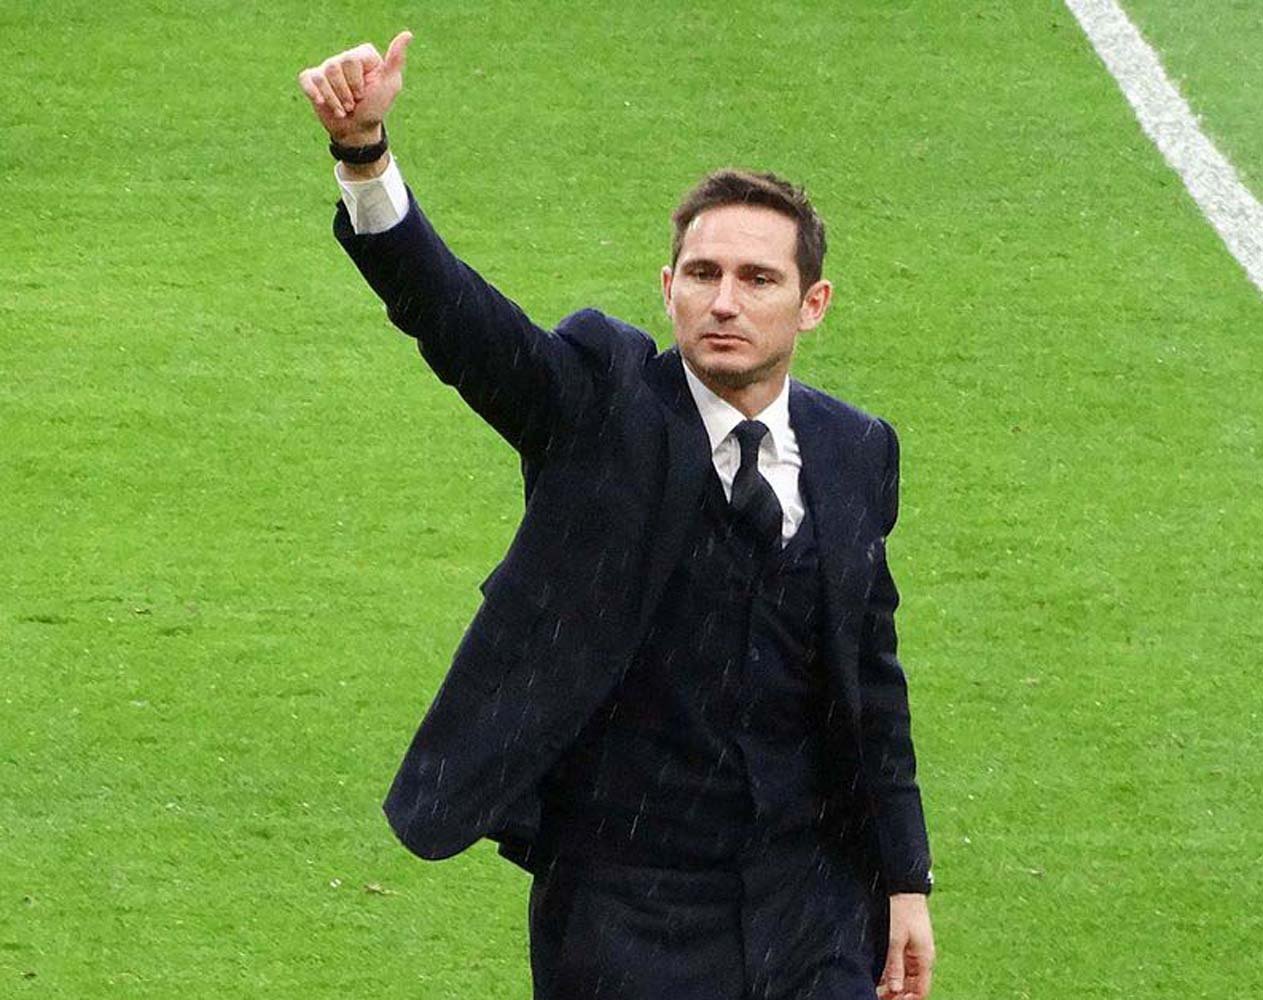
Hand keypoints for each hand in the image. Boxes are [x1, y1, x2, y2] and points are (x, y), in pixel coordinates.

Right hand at [297, 30, 412, 145]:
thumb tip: (407, 34)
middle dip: (344, 93)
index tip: (364, 94)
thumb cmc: (375, 107)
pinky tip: (322, 103)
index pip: (351, 59)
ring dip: (333, 99)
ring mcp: (327, 68)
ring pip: (321, 76)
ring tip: (343, 109)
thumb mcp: (390, 85)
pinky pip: (307, 79)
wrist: (358, 130)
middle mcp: (344, 58)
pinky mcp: (313, 80)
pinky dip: (314, 93)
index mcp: (363, 55)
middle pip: (334, 67)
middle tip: (353, 104)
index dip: (356, 82)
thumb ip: (395, 60)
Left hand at [877, 893, 934, 999]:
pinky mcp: (905, 944)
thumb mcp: (895, 940)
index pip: (921, 991)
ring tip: (876, 990)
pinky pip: (899, 965)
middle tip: (880, 997)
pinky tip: (877, 976)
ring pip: (904, 977)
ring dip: (892, 985)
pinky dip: (890, 972)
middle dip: (897, 995)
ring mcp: (913, 951)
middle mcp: (921, 958)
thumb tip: (895, 989)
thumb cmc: (902, 911)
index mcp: (925, 959)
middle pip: (912, 987)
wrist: (904, 887)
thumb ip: (895, 965)